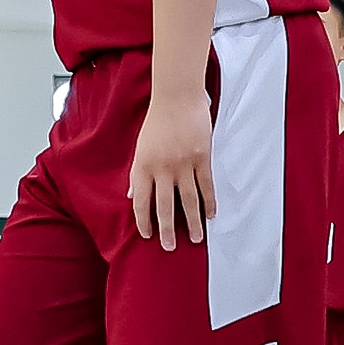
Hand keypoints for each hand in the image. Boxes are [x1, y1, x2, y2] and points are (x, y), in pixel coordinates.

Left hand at [127, 83, 214, 248]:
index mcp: (142, 166)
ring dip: (192, 222)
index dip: (144, 220)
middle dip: (167, 229)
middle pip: (164, 206)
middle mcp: (161, 168)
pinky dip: (209, 202)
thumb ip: (138, 174)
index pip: (141, 201)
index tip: (148, 235)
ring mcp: (183, 164)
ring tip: (196, 239)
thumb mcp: (140, 147)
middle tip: (170, 247)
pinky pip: (206, 186)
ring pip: (188, 200)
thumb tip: (133, 197)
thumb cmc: (157, 121)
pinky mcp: (201, 157)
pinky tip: (210, 215)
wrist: (176, 97)